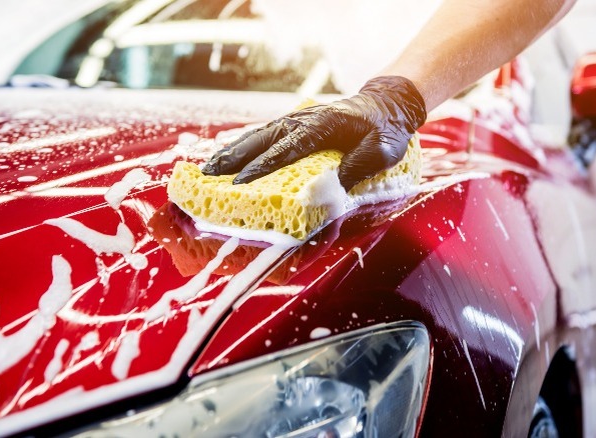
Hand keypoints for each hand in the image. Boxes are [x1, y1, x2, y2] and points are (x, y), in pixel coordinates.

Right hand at [201, 76, 426, 190]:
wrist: (387, 105)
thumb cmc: (385, 131)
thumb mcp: (383, 150)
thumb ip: (359, 166)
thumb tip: (332, 185)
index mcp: (322, 126)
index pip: (286, 150)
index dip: (262, 167)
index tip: (240, 183)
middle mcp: (303, 121)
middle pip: (262, 140)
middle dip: (234, 158)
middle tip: (209, 176)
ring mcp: (297, 120)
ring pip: (258, 136)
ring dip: (233, 152)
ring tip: (208, 170)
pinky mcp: (296, 125)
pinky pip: (265, 136)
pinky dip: (244, 147)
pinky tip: (229, 160)